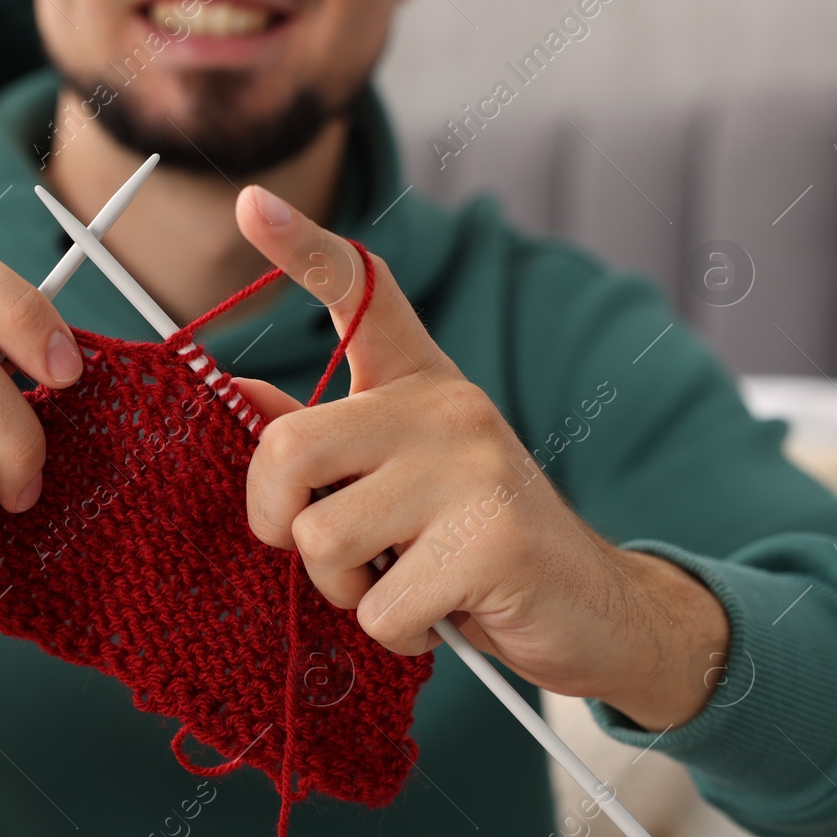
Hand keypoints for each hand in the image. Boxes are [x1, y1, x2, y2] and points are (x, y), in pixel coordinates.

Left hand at [232, 186, 729, 730]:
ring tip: (400, 584)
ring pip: (322, 539)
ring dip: (344, 591)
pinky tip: (441, 617)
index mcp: (421, 384)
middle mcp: (447, 406)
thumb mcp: (399, 483)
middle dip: (277, 521)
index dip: (301, 248)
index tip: (251, 203)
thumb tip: (238, 393)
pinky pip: (378, 606)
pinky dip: (392, 633)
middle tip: (328, 556)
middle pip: (288, 448)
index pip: (362, 292)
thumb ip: (323, 444)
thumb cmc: (474, 545)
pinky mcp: (494, 539)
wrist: (597, 610)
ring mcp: (474, 467)